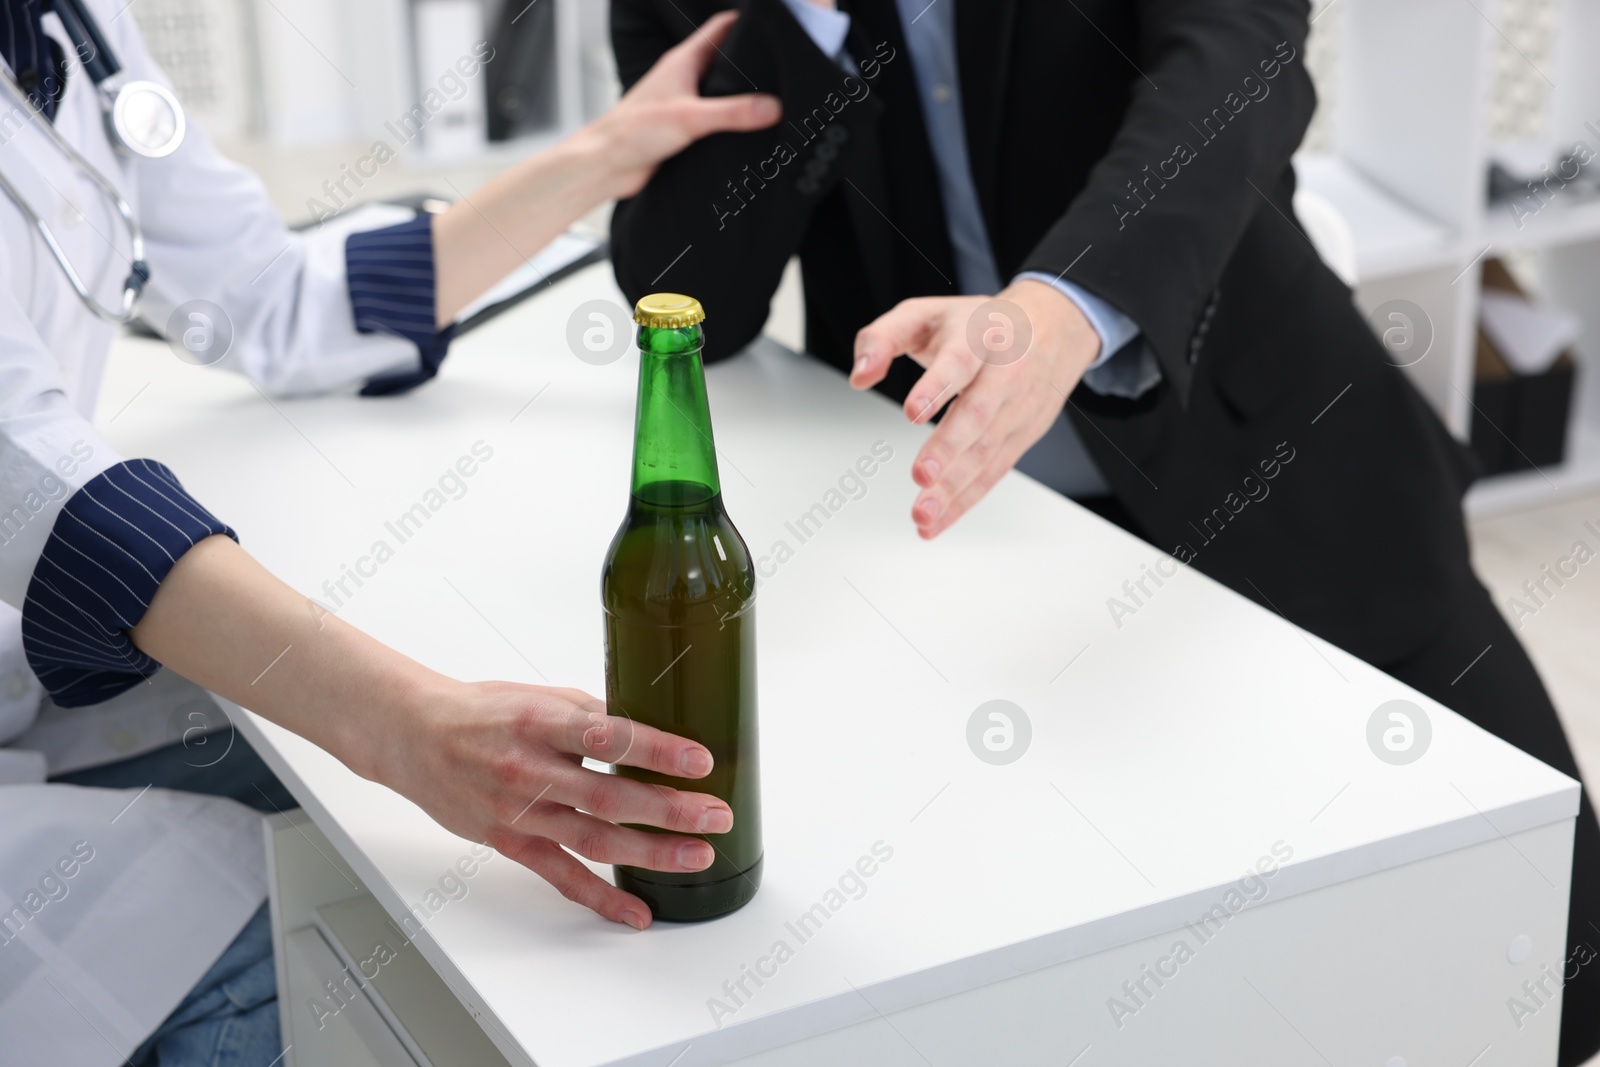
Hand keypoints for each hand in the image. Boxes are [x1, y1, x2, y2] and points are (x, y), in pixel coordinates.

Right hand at [375, 680, 732, 930]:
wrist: (416, 738)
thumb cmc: (483, 713)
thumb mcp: (541, 698)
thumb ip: (593, 717)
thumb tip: (652, 734)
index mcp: (542, 722)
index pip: (609, 735)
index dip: (658, 750)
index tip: (701, 761)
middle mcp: (532, 769)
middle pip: (611, 796)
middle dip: (671, 809)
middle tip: (716, 815)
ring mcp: (521, 811)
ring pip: (595, 840)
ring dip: (652, 853)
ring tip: (697, 856)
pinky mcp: (511, 842)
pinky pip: (561, 876)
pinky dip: (601, 898)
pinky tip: (637, 912)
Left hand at [584, 10, 780, 199]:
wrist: (606, 165)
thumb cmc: (632, 132)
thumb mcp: (690, 118)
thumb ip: (733, 112)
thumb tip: (773, 107)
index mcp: (683, 61)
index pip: (721, 28)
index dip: (748, 22)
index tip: (774, 27)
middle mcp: (684, 78)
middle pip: (725, 60)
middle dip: (753, 62)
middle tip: (784, 68)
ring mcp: (683, 103)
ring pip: (720, 91)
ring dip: (743, 95)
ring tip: (776, 99)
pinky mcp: (682, 129)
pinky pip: (713, 119)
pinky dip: (731, 122)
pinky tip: (749, 132)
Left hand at [849, 280, 1100, 537]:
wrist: (1054, 325)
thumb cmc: (980, 323)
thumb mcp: (925, 313)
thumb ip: (882, 338)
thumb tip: (860, 376)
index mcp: (979, 336)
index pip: (959, 360)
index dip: (938, 385)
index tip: (913, 411)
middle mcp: (1005, 373)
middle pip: (978, 413)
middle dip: (949, 448)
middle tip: (921, 476)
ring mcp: (1018, 408)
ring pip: (987, 451)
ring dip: (954, 488)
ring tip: (923, 514)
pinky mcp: (1023, 436)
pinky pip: (994, 472)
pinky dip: (966, 500)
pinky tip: (939, 520)